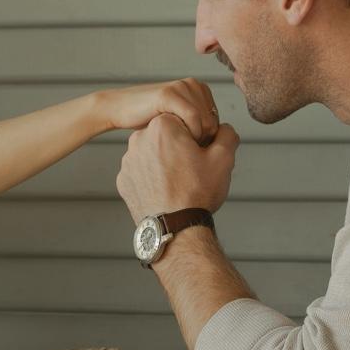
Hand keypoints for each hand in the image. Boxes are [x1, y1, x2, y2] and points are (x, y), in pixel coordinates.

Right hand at [100, 79, 219, 142]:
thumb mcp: (179, 120)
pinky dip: (190, 133)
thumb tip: (220, 141)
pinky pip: (193, 118)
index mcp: (200, 89)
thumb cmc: (148, 120)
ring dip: (195, 140)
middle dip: (202, 142)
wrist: (120, 108)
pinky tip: (176, 140)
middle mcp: (194, 84)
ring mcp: (182, 87)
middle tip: (184, 151)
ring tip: (178, 146)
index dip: (207, 141)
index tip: (190, 151)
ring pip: (207, 122)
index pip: (218, 122)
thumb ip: (198, 124)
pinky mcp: (170, 94)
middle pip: (214, 123)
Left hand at [117, 113, 238, 220]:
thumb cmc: (197, 192)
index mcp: (162, 126)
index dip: (198, 137)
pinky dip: (152, 178)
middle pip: (167, 136)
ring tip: (179, 183)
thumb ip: (226, 134)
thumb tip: (222, 128)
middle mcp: (139, 138)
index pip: (185, 120)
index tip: (202, 153)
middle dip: (180, 148)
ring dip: (165, 162)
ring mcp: (128, 160)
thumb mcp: (223, 158)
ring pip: (153, 154)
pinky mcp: (123, 179)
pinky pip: (142, 172)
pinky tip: (165, 191)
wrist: (175, 228)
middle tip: (193, 170)